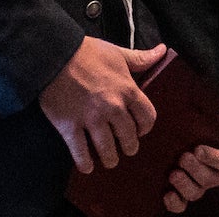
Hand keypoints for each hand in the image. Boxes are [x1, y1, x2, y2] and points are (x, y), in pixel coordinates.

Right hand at [39, 37, 161, 172]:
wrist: (56, 55)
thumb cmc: (89, 53)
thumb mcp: (119, 53)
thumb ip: (141, 58)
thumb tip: (163, 51)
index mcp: (128, 90)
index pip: (147, 117)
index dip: (145, 127)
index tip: (141, 130)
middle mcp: (113, 108)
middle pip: (128, 136)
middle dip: (129, 146)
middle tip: (127, 149)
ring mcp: (91, 119)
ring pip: (107, 148)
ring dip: (110, 158)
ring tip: (110, 161)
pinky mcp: (70, 126)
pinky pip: (80, 151)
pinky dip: (85, 163)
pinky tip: (88, 167)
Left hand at [159, 99, 218, 211]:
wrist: (169, 136)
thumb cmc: (195, 126)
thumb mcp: (210, 115)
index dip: (213, 158)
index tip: (198, 148)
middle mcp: (212, 175)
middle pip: (211, 180)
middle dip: (196, 170)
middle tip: (182, 157)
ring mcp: (196, 187)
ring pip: (196, 193)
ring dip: (185, 185)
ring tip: (173, 173)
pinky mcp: (179, 196)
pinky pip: (180, 206)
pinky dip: (174, 203)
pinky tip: (167, 193)